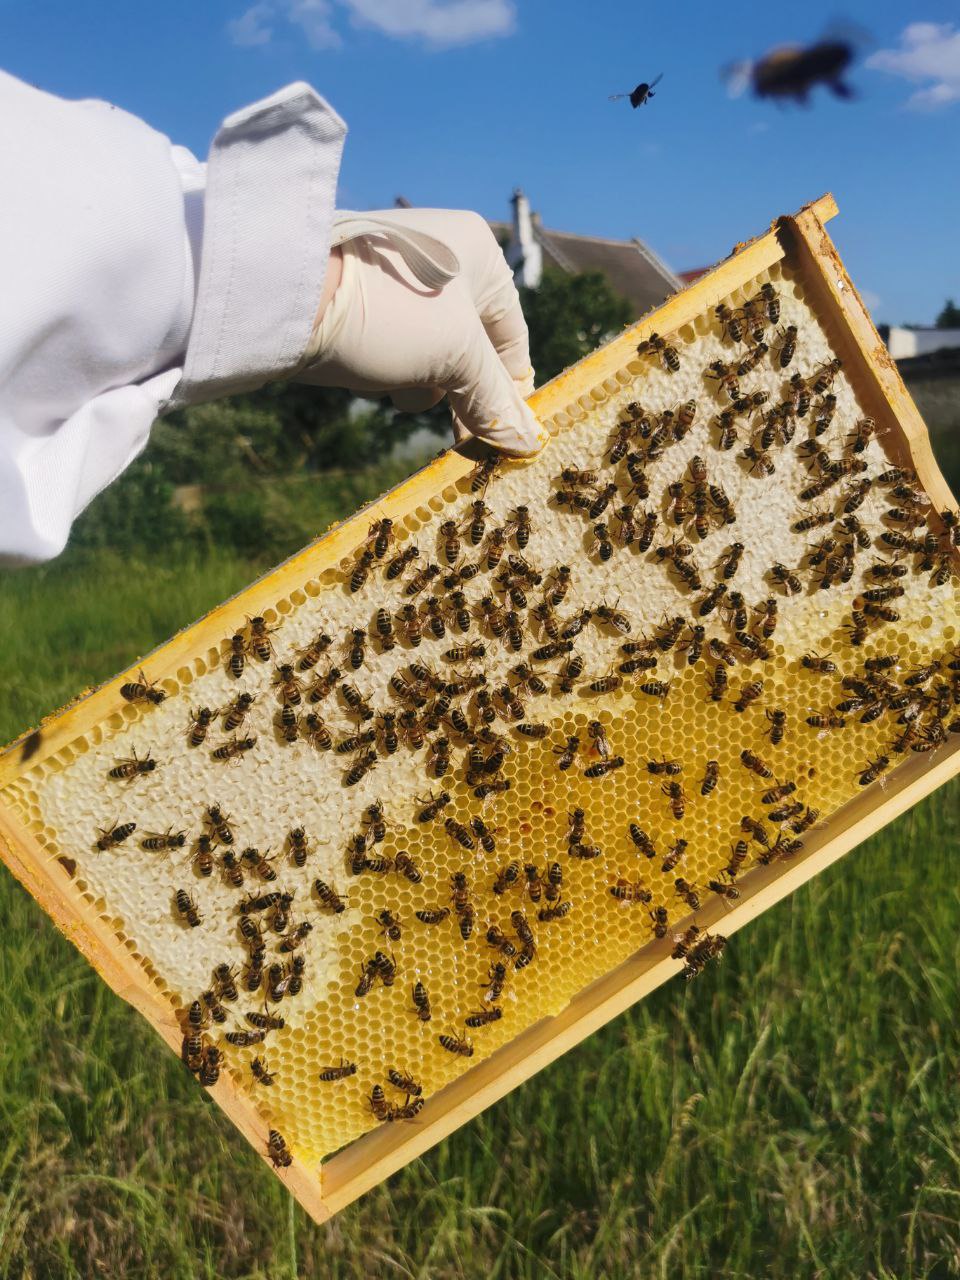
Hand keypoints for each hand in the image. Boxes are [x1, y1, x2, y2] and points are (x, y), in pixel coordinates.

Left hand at [296, 208, 545, 455]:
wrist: (287, 298)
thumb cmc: (389, 314)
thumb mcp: (455, 358)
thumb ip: (494, 400)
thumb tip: (528, 443)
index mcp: (478, 252)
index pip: (512, 335)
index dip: (510, 390)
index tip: (505, 436)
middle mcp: (442, 259)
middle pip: (472, 348)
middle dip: (462, 392)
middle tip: (462, 442)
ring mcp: (398, 281)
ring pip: (432, 354)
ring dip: (423, 384)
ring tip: (400, 391)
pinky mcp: (362, 303)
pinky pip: (396, 349)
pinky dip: (394, 372)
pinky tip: (375, 379)